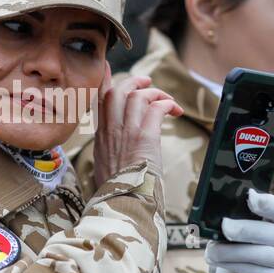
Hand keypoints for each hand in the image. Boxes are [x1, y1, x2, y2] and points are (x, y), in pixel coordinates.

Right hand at [90, 66, 182, 189]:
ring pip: (137, 95)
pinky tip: (175, 111)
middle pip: (117, 91)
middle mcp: (111, 131)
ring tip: (167, 100)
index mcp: (101, 137)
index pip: (99, 100)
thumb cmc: (116, 192)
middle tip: (147, 82)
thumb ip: (109, 153)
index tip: (107, 67)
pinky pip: (156, 108)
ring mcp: (127, 132)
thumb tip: (116, 152)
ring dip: (155, 93)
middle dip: (134, 81)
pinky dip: (167, 104)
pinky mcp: (145, 137)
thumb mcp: (104, 168)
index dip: (104, 81)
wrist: (121, 205)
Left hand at [205, 189, 273, 272]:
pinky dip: (232, 265)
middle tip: (224, 227)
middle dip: (245, 229)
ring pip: (259, 254)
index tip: (251, 197)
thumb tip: (214, 221)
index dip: (268, 204)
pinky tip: (219, 262)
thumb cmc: (252, 260)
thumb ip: (242, 229)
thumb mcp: (252, 241)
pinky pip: (253, 272)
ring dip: (231, 252)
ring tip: (212, 251)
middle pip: (270, 233)